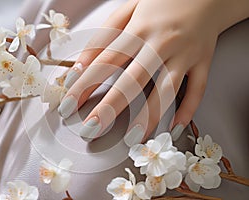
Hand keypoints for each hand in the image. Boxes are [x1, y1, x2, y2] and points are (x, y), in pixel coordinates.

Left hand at [57, 0, 248, 145]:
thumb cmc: (162, 2)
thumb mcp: (129, 10)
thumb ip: (105, 35)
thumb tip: (83, 63)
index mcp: (139, 29)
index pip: (105, 61)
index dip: (84, 84)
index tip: (69, 104)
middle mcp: (161, 44)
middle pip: (132, 80)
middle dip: (109, 107)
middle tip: (91, 128)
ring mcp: (184, 54)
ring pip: (166, 90)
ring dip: (149, 116)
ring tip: (132, 138)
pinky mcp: (203, 61)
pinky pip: (197, 89)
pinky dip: (188, 110)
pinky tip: (174, 127)